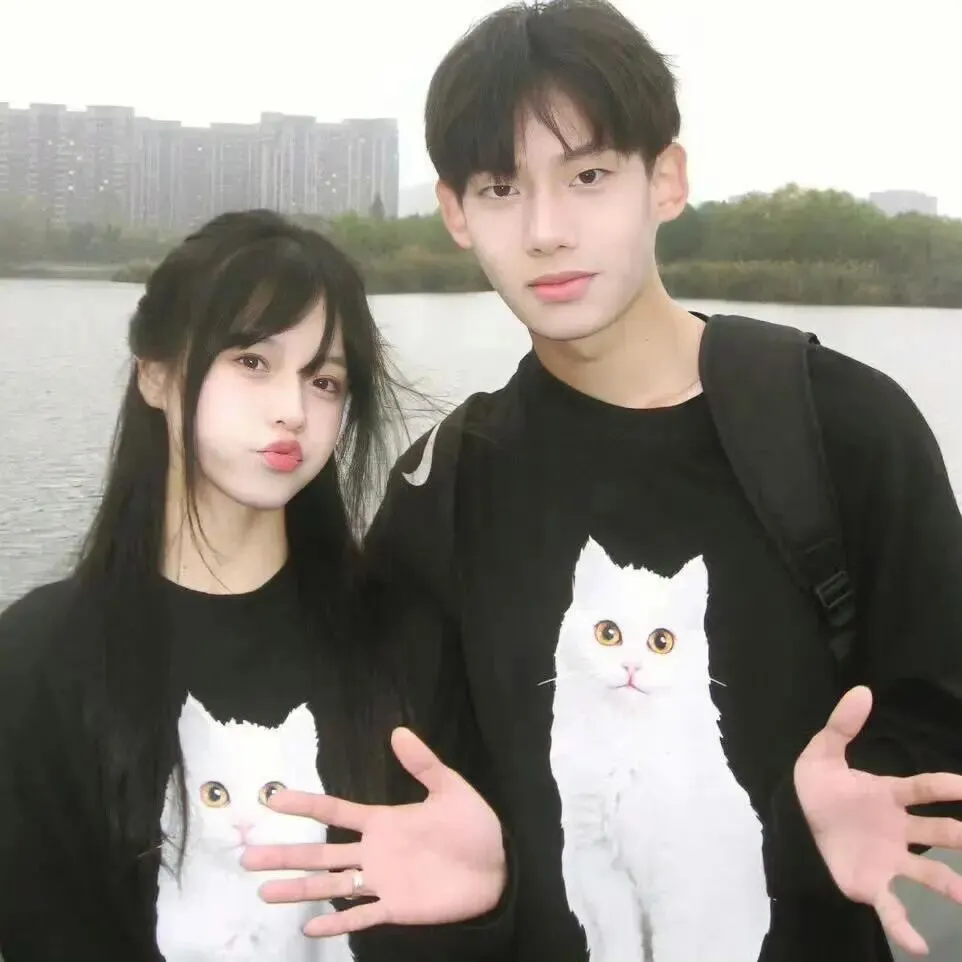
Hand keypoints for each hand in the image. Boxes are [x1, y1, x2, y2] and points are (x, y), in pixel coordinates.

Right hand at [241, 727, 506, 937]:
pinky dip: (335, 923)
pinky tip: (308, 929)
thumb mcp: (450, 788)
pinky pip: (361, 915)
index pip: (335, 812)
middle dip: (285, 854)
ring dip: (299, 889)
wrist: (498, 867)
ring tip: (265, 891)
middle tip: (247, 857)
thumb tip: (398, 731)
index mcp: (383, 821)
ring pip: (330, 886)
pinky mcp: (396, 908)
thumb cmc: (474, 827)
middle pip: (320, 853)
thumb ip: (423, 763)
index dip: (305, 805)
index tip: (273, 799)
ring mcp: (382, 881)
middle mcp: (374, 852)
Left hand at [795, 685, 961, 955]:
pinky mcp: (873, 884)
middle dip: (961, 836)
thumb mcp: (822, 753)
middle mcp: (899, 829)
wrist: (794, 823)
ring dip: (950, 886)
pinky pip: (893, 907)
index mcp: (888, 795)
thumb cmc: (818, 787)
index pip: (923, 789)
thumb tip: (862, 690)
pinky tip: (921, 946)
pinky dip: (906, 926)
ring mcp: (890, 859)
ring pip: (928, 874)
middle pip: (938, 833)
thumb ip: (842, 725)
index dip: (947, 787)